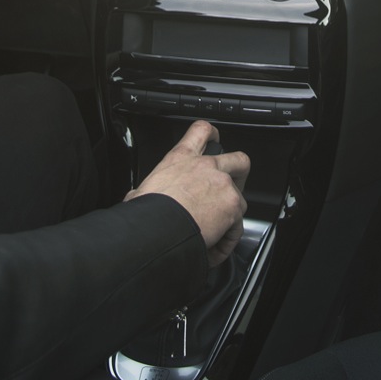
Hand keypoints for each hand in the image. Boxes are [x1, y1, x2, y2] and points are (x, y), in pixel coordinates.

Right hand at [126, 121, 249, 266]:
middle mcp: (207, 167)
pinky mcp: (233, 206)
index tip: (215, 140)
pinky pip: (237, 226)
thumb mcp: (142, 190)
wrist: (159, 227)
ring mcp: (223, 185)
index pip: (201, 131)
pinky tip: (213, 248)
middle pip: (239, 159)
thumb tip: (139, 199)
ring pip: (241, 198)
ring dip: (230, 215)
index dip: (212, 134)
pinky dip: (228, 240)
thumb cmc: (148, 211)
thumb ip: (151, 189)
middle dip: (239, 173)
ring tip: (215, 233)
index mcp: (181, 159)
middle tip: (231, 187)